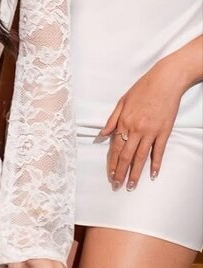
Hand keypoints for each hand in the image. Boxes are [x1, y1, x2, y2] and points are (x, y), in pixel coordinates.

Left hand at [101, 54, 185, 190]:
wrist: (165, 82)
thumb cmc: (142, 89)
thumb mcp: (122, 102)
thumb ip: (112, 120)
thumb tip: (102, 134)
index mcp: (123, 122)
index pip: (115, 148)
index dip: (112, 164)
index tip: (110, 176)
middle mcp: (136, 129)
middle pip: (127, 156)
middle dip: (121, 172)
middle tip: (118, 186)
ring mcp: (151, 131)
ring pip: (141, 156)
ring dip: (136, 172)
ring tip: (132, 185)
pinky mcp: (164, 131)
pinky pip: (159, 150)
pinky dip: (156, 163)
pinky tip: (152, 174)